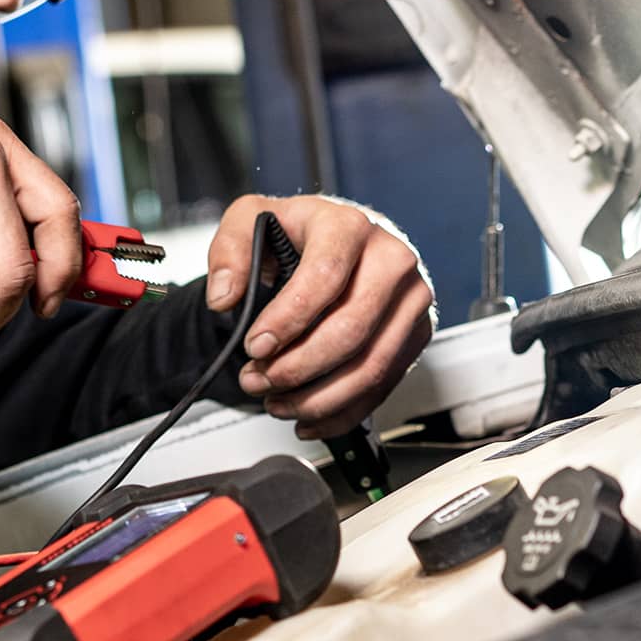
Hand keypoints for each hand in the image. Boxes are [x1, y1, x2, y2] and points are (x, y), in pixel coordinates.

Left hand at [205, 194, 434, 438]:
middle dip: (296, 368)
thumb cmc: (298, 234)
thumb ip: (229, 252)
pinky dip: (341, 412)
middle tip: (256, 381)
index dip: (288, 320)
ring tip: (275, 403)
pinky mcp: (415, 334)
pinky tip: (306, 418)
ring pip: (369, 367)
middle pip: (350, 330)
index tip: (255, 346)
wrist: (340, 243)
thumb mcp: (251, 222)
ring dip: (316, 398)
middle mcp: (392, 260)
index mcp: (350, 226)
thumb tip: (225, 297)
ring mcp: (409, 300)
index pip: (324, 277)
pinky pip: (382, 386)